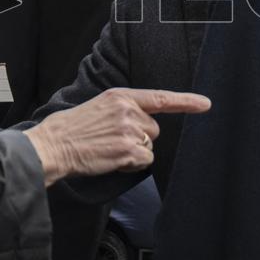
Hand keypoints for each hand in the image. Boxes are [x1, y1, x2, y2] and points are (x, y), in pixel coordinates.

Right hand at [23, 88, 210, 186]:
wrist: (54, 145)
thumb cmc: (73, 128)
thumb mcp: (100, 106)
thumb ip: (124, 109)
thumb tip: (145, 122)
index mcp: (121, 96)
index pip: (160, 97)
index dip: (186, 101)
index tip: (205, 104)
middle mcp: (128, 110)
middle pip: (154, 129)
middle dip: (140, 136)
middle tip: (114, 139)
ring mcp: (129, 131)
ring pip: (149, 146)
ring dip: (135, 152)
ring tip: (109, 148)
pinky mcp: (128, 151)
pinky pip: (144, 160)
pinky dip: (132, 164)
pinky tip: (113, 159)